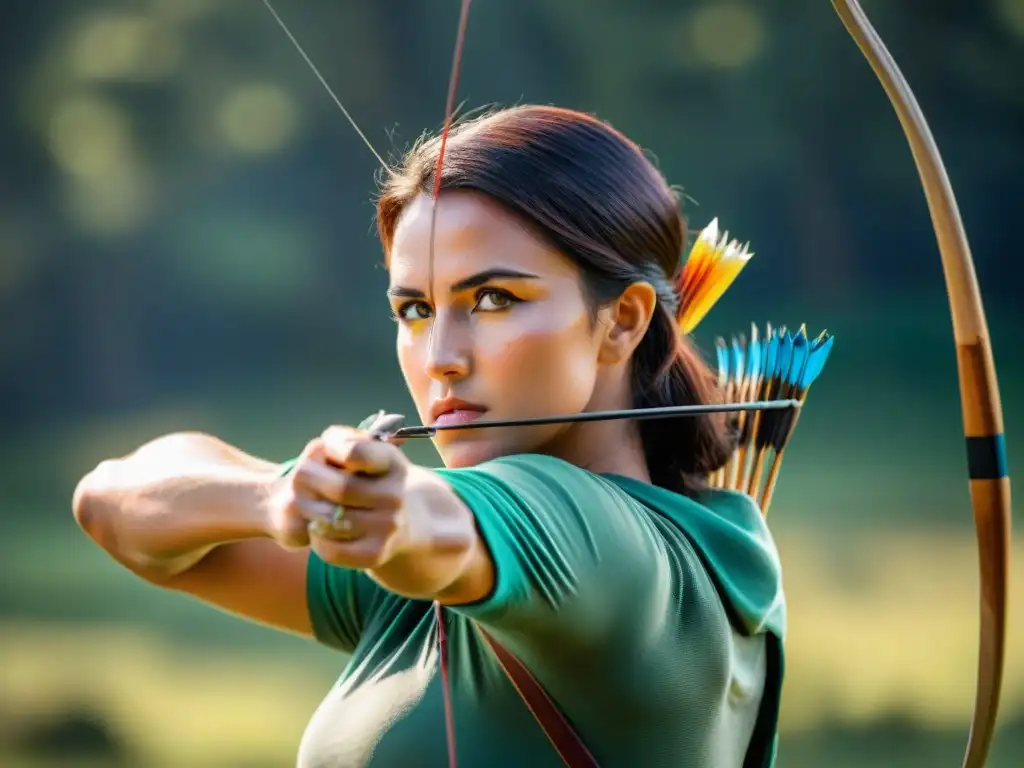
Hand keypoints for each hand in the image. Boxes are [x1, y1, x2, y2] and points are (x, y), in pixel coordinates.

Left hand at [265, 425, 411, 569]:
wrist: (407, 519)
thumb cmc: (370, 477)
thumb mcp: (366, 451)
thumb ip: (341, 439)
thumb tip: (323, 448)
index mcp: (390, 462)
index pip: (356, 452)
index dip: (335, 447)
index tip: (324, 447)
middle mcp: (394, 495)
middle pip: (338, 488)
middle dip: (309, 482)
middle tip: (299, 477)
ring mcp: (387, 526)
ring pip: (330, 520)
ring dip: (309, 510)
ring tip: (309, 503)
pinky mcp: (375, 553)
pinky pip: (331, 549)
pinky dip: (317, 538)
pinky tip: (318, 528)